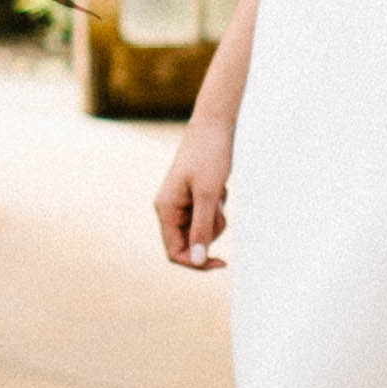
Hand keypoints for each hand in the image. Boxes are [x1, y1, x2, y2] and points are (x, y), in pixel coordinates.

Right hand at [155, 112, 232, 268]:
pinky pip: (208, 216)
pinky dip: (218, 208)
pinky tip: (220, 188)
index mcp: (166, 209)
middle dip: (209, 233)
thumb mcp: (209, 194)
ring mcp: (182, 203)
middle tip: (220, 210)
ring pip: (201, 230)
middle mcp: (170, 209)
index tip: (220, 262)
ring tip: (219, 194)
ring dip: (215, 220)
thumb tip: (197, 260)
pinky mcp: (195, 197)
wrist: (215, 125)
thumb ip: (202, 228)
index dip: (195, 262)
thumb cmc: (209, 155)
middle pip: (190, 242)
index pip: (174, 252)